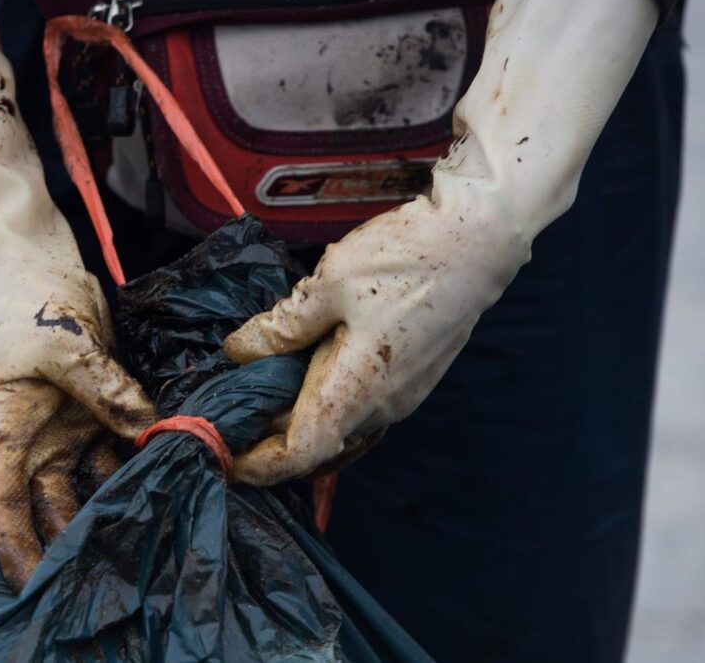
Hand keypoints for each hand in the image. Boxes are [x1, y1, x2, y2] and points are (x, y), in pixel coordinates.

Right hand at [0, 21, 154, 589]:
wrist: (24, 253)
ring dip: (121, 503)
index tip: (41, 588)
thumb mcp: (63, 344)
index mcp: (0, 431)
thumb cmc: (20, 296)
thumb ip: (108, 392)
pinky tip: (177, 477)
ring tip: (161, 529)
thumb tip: (154, 432)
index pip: (1, 505)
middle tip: (125, 570)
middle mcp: (29, 440)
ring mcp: (63, 425)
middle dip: (81, 540)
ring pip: (90, 482)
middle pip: (51, 506)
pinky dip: (141, 461)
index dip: (18, 551)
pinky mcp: (94, 407)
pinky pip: (118, 445)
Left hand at [223, 0, 657, 485]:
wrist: (481, 239)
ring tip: (254, 403)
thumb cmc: (408, 257)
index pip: (300, 453)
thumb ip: (283, 324)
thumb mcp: (331, 282)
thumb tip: (240, 350)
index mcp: (358, 390)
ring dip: (296, 425)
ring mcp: (402, 395)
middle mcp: (383, 406)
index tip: (222, 459)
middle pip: (317, 445)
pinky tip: (298, 378)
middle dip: (269, 443)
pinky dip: (322, 406)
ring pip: (339, 428)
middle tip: (226, 425)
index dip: (258, 465)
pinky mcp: (411, 378)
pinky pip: (357, 408)